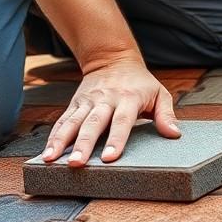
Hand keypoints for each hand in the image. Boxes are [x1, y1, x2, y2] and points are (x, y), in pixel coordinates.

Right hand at [40, 54, 180, 165]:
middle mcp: (105, 100)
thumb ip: (166, 114)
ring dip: (61, 141)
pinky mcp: (75, 103)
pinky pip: (63, 120)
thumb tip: (175, 134)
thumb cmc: (140, 82)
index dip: (115, 139)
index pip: (122, 121)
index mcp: (128, 98)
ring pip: (73, 122)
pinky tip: (46, 153)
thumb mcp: (159, 93)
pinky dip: (54, 136)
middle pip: (93, 123)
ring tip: (51, 160)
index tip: (109, 157)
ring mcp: (88, 101)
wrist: (113, 58)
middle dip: (83, 144)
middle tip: (77, 164)